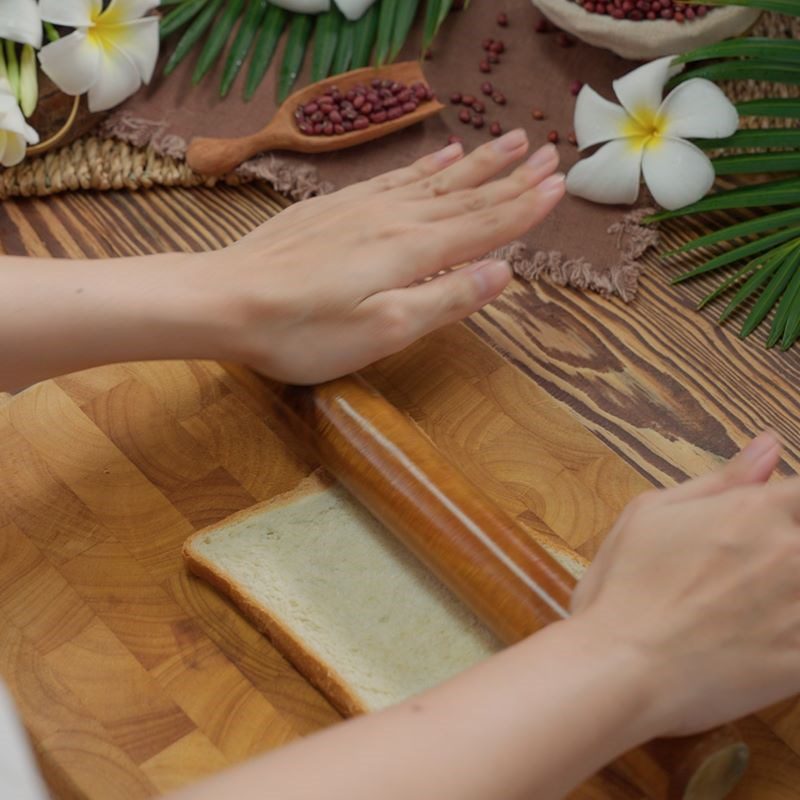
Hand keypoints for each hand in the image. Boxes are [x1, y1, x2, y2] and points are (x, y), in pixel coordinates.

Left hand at [207, 130, 563, 383]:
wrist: (225, 300)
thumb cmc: (304, 330)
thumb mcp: (383, 330)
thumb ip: (446, 299)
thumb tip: (504, 272)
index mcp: (413, 252)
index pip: (482, 225)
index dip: (523, 207)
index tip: (560, 185)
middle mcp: (395, 219)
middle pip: (465, 194)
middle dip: (510, 176)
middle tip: (549, 151)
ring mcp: (363, 207)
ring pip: (434, 179)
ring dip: (475, 161)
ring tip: (509, 141)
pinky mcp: (335, 206)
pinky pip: (394, 176)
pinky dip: (424, 164)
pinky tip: (438, 153)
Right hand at [571, 431, 799, 737]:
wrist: (620, 667)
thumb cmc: (624, 586)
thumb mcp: (650, 512)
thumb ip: (720, 480)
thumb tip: (769, 446)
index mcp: (755, 509)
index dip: (788, 507)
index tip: (770, 523)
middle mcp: (791, 552)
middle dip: (786, 549)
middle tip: (744, 573)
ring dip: (790, 586)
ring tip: (752, 598)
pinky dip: (793, 627)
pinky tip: (767, 631)